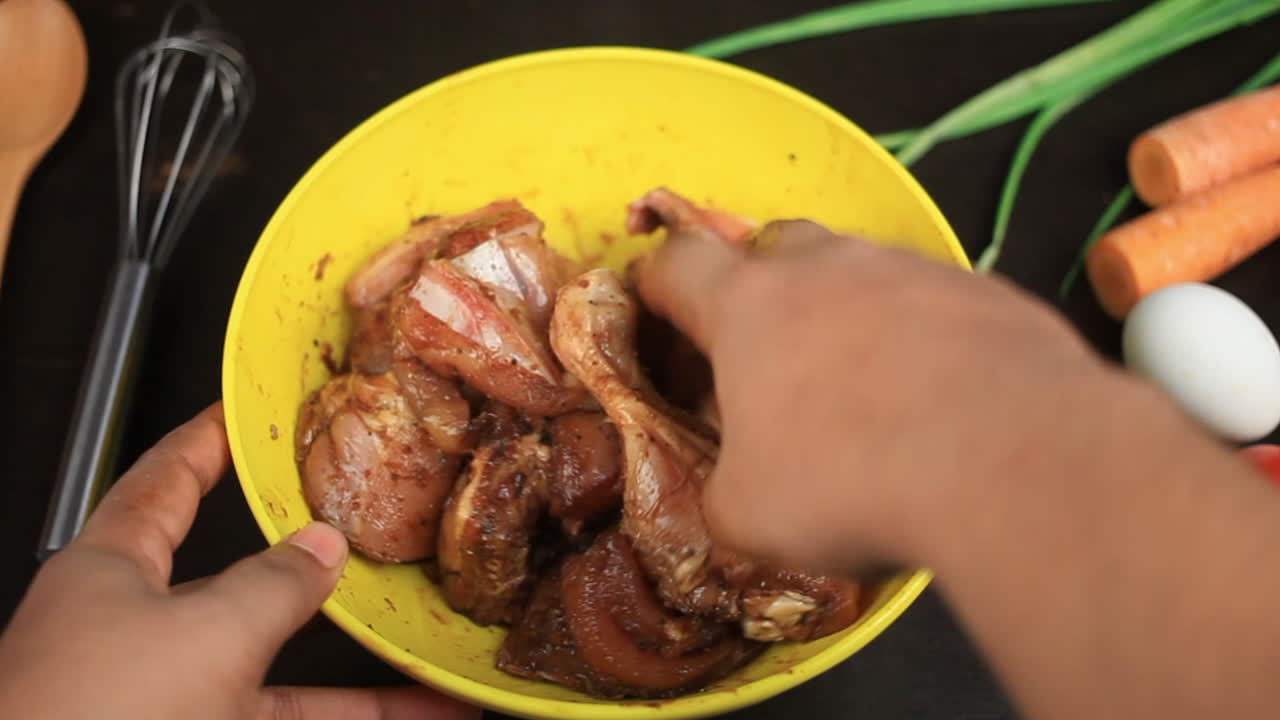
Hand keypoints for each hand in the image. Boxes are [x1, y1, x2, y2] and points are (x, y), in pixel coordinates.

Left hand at [0, 403, 477, 719]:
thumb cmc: (96, 716)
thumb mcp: (206, 633)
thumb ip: (273, 585)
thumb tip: (321, 547)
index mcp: (111, 572)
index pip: (165, 480)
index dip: (208, 440)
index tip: (244, 413)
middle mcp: (135, 632)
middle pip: (239, 582)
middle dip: (311, 567)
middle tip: (366, 535)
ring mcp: (167, 696)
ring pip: (279, 670)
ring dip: (359, 671)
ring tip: (427, 655)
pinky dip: (357, 716)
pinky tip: (420, 715)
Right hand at [636, 218, 1117, 574]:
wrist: (1010, 460)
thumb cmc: (851, 479)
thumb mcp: (748, 513)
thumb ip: (724, 488)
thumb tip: (734, 490)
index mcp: (749, 304)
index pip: (678, 265)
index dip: (658, 283)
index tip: (658, 306)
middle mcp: (828, 266)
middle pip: (773, 247)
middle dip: (760, 288)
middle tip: (766, 354)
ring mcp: (911, 269)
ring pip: (860, 271)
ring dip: (848, 312)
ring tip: (862, 383)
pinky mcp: (983, 292)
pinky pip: (934, 302)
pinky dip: (922, 336)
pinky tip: (938, 394)